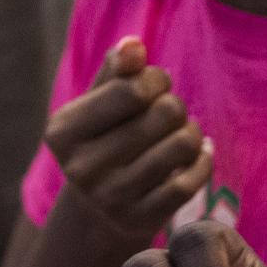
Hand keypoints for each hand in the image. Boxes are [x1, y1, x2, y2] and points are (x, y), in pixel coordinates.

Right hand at [46, 37, 213, 242]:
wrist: (97, 210)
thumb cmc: (103, 138)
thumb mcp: (98, 102)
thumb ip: (116, 71)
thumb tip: (133, 46)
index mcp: (63, 131)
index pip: (131, 88)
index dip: (156, 78)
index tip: (156, 84)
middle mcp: (81, 168)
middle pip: (162, 113)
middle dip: (174, 105)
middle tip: (169, 112)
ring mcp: (111, 198)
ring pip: (181, 146)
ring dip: (190, 131)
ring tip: (183, 131)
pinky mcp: (139, 221)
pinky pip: (190, 182)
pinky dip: (203, 160)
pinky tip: (199, 152)